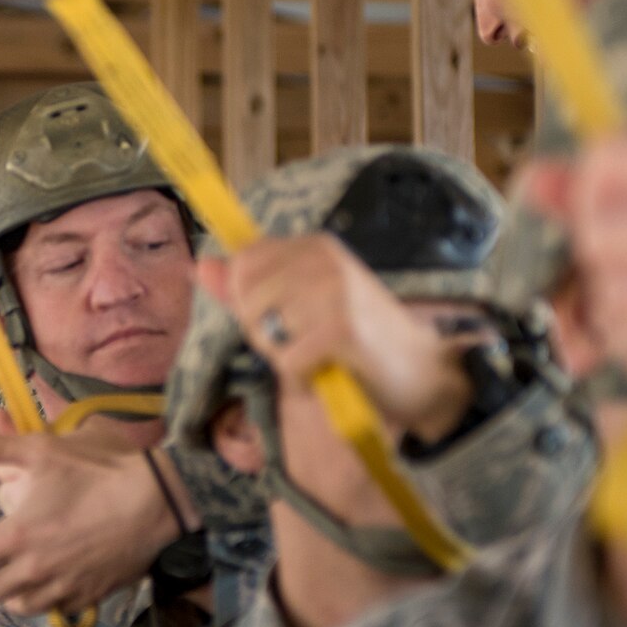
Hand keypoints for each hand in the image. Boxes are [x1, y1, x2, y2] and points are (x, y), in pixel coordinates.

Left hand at [0, 425, 177, 616]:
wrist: (157, 502)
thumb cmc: (97, 472)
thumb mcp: (42, 450)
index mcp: (16, 537)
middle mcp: (36, 569)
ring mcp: (65, 586)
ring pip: (23, 606)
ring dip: (11, 595)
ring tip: (14, 578)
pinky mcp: (93, 594)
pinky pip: (58, 608)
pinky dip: (46, 599)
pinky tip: (52, 583)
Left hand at [202, 234, 470, 442]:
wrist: (426, 376)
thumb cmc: (360, 343)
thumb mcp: (302, 307)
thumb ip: (249, 288)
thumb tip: (200, 265)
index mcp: (314, 247)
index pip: (243, 265)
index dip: (251, 303)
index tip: (289, 318)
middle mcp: (324, 259)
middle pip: (247, 301)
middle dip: (266, 335)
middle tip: (309, 343)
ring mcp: (335, 291)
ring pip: (264, 333)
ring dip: (286, 359)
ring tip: (324, 356)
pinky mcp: (342, 329)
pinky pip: (287, 362)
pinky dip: (303, 379)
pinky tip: (333, 373)